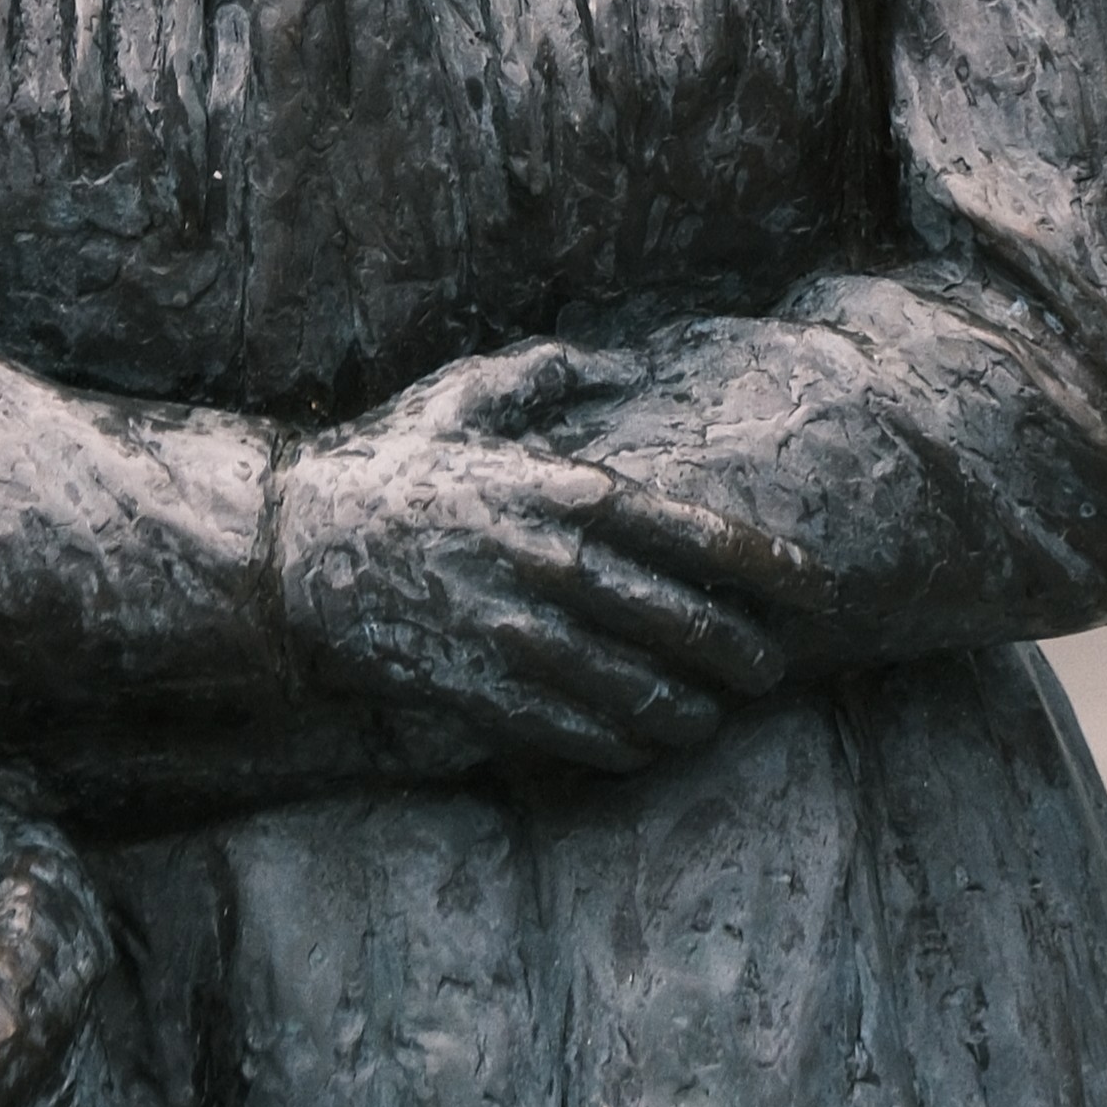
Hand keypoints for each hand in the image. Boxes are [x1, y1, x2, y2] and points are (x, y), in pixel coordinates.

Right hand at [268, 345, 807, 779]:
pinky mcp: (483, 691)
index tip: (817, 589)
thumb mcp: (461, 398)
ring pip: (642, 689)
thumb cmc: (385, 468)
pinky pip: (581, 733)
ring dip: (694, 709)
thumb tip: (615, 361)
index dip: (767, 567)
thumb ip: (544, 372)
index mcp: (558, 490)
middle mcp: (549, 564)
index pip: (693, 535)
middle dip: (745, 652)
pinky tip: (647, 743)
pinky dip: (627, 745)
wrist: (290, 551)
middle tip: (772, 669)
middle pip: (683, 621)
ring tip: (716, 713)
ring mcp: (517, 634)